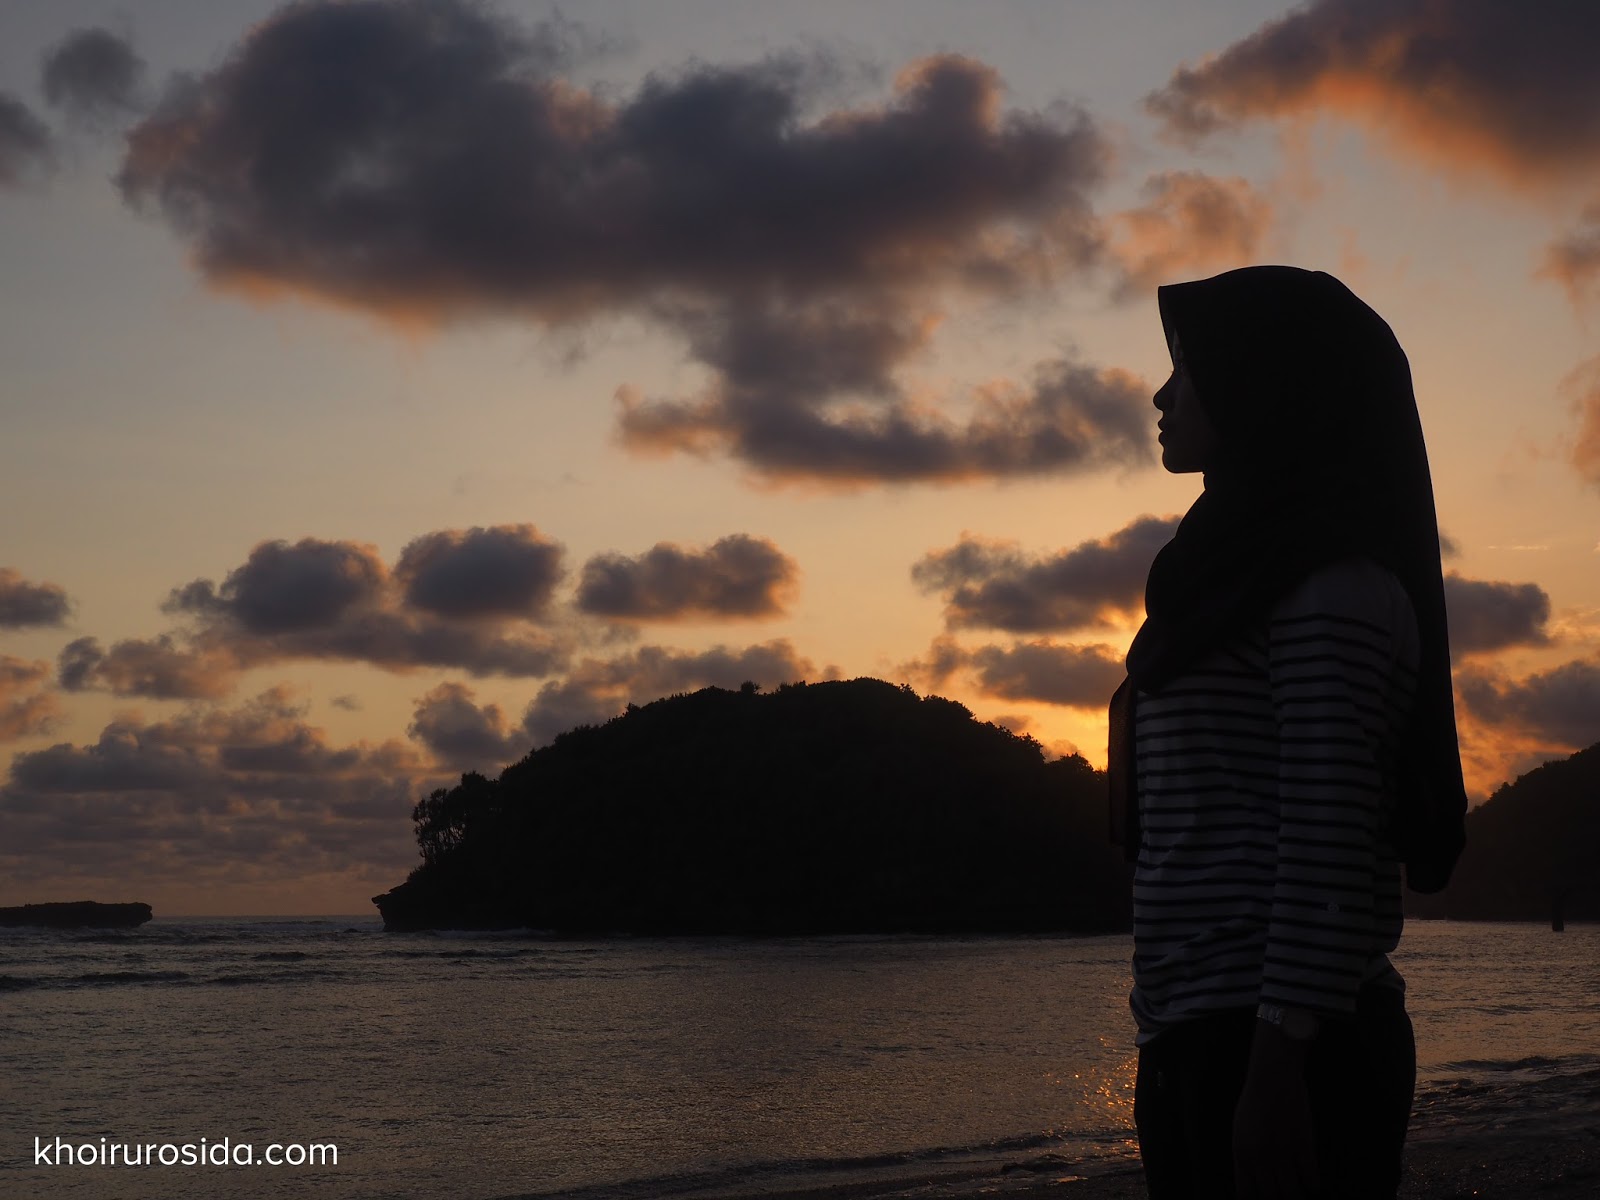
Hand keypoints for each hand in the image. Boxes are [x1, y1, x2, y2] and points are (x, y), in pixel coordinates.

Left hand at [1232, 1025, 1326, 1198]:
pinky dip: (1313, 1184)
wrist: (1272, 1077)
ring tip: (1300, 1193)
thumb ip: (1246, 1157)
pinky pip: (1310, 1178)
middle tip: (1285, 1194)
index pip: (1246, 1193)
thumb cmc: (1254, 1101)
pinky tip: (1313, 1183)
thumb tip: (1253, 1180)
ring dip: (1297, 1194)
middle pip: (1271, 1196)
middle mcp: (1260, 1157)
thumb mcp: (1240, 1130)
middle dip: (1278, 1198)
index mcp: (1241, 1153)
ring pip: (1292, 1193)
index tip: (1265, 1198)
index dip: (1256, 1199)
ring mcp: (1283, 1153)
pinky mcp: (1303, 1146)